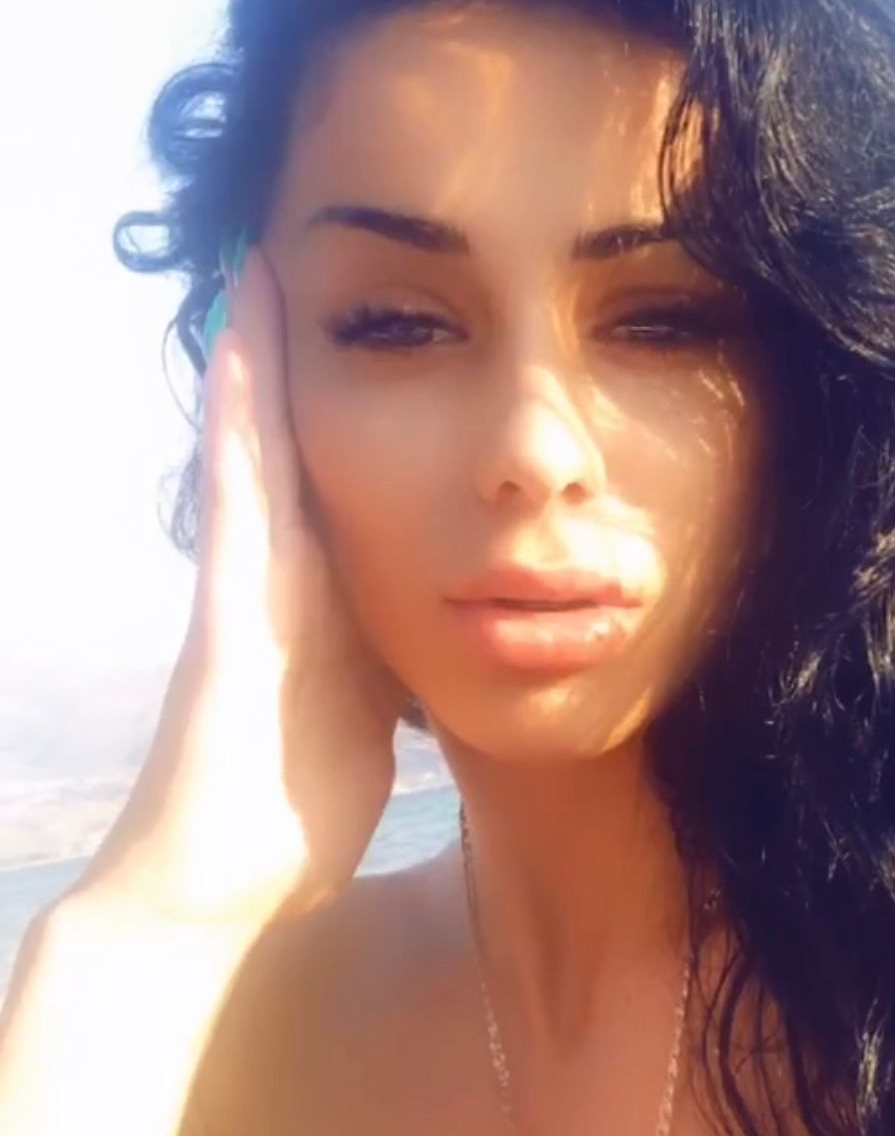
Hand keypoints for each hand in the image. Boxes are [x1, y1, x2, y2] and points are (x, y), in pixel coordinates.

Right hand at [74, 242, 409, 934]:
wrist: (218, 885)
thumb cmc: (295, 810)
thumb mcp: (368, 720)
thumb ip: (388, 667)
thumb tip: (434, 641)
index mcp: (323, 602)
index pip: (338, 480)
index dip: (350, 403)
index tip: (372, 322)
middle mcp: (280, 581)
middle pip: (289, 446)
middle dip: (290, 358)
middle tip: (292, 250)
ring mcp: (247, 590)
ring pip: (256, 453)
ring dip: (255, 361)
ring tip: (260, 262)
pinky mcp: (228, 612)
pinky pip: (238, 495)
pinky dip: (239, 419)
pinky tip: (243, 347)